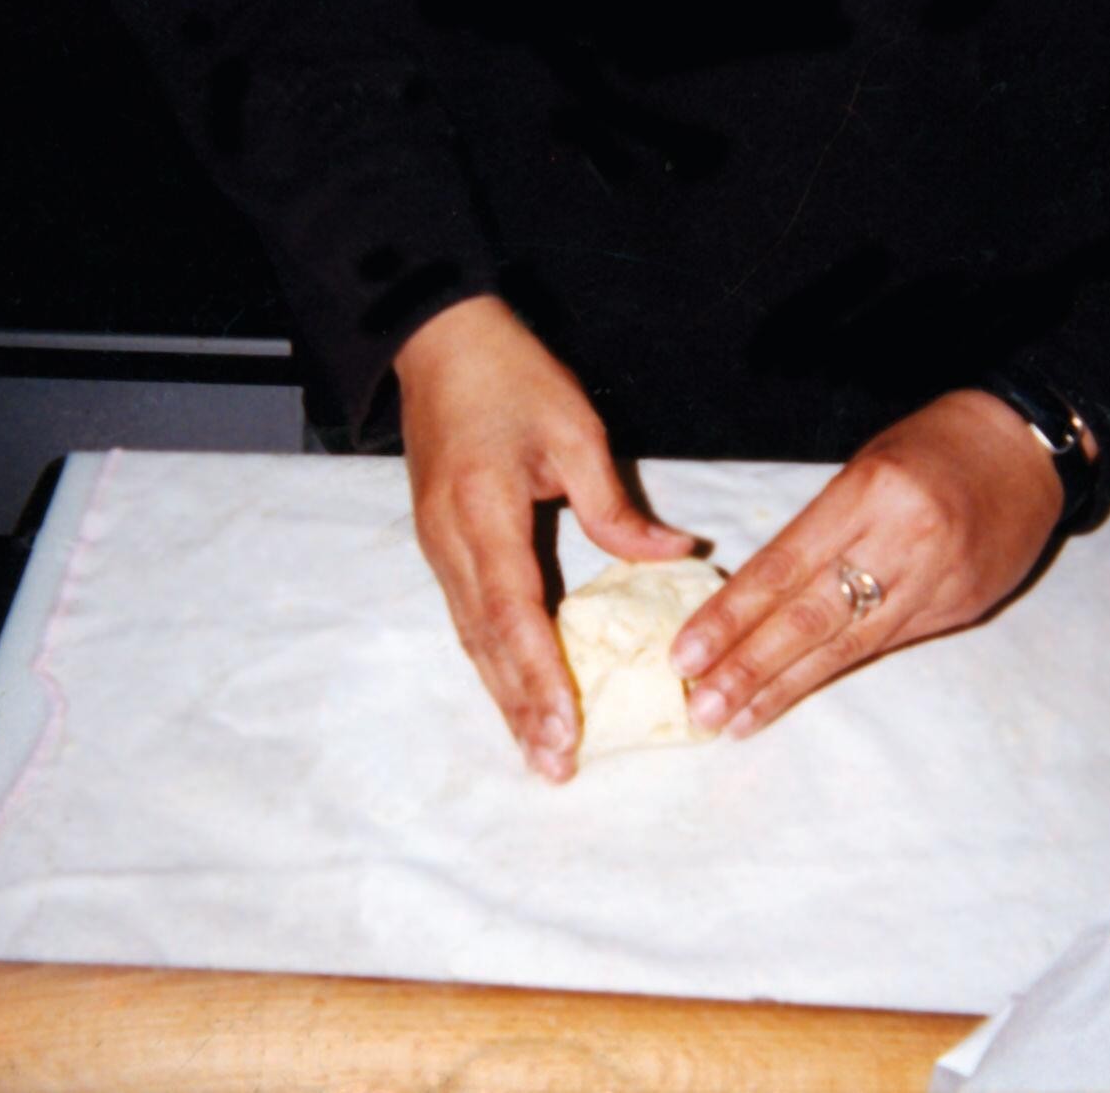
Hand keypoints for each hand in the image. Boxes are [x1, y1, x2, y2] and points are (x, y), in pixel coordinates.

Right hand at [396, 295, 694, 781]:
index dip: (539, 678)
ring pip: (472, 639)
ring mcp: (438, 546)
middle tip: (554, 768)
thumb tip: (670, 557)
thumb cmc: (510, 376)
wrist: (439, 341)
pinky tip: (518, 693)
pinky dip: (495, 663)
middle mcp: (451, 541)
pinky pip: (469, 618)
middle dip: (521, 710)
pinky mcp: (441, 544)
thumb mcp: (574, 429)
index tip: (563, 730)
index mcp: (484, 512)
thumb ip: (614, 506)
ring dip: (504, 697)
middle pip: (486, 644)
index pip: (513, 614)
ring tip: (537, 751)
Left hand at [669, 389, 1093, 736]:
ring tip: (733, 719)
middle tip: (699, 705)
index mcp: (870, 492)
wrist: (1027, 449)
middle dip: (748, 665)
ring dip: (781, 687)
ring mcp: (937, 582)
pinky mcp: (959, 610)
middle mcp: (904, 540)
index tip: (685, 652)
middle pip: (810, 615)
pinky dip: (829, 675)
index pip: (784, 566)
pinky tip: (791, 697)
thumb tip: (750, 597)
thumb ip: (816, 530)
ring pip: (844, 646)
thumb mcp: (866, 467)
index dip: (731, 615)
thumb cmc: (932, 447)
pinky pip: (881, 647)